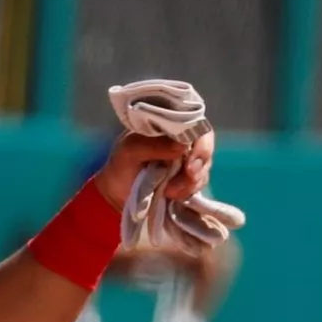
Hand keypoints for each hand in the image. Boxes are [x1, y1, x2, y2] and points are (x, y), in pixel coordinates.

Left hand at [96, 126, 214, 211]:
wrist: (115, 192)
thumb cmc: (121, 164)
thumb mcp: (130, 150)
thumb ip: (153, 145)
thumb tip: (182, 146)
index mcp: (170, 127)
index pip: (196, 125)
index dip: (201, 141)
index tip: (191, 160)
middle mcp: (183, 142)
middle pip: (205, 147)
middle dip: (200, 163)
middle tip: (189, 175)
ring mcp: (187, 162)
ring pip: (204, 169)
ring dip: (191, 182)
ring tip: (168, 192)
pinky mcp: (187, 182)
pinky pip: (198, 185)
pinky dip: (188, 192)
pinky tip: (172, 197)